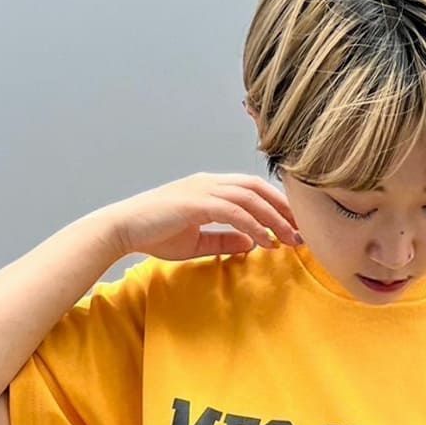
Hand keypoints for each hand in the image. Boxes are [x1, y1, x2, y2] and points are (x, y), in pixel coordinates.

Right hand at [108, 172, 301, 261]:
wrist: (122, 230)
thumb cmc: (155, 234)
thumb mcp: (198, 241)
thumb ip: (225, 239)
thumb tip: (253, 242)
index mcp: (210, 187)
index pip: (253, 189)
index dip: (277, 205)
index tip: (295, 227)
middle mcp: (210, 182)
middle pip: (258, 188)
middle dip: (284, 209)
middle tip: (303, 232)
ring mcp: (202, 189)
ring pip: (250, 198)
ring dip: (274, 219)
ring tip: (290, 240)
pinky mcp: (195, 202)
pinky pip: (233, 211)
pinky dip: (253, 226)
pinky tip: (266, 241)